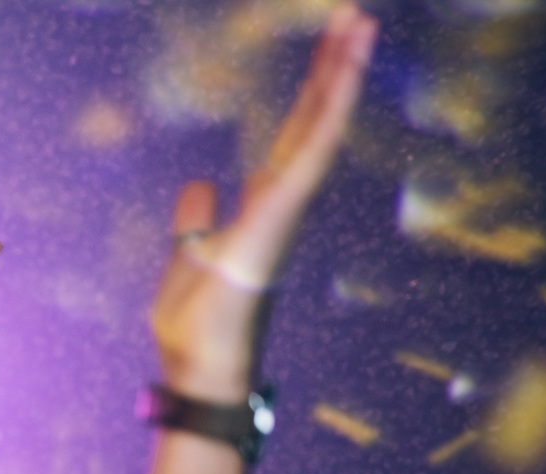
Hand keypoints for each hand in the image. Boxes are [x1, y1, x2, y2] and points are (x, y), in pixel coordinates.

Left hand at [151, 2, 375, 398]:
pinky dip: (326, 115)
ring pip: (319, 130)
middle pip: (312, 124)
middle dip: (334, 70)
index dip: (312, 94)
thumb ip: (196, 217)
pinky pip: (309, 157)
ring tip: (359, 25)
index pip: (293, 138)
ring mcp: (284, 210)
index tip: (332, 49)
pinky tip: (341, 74)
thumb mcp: (186, 255)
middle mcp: (282, 204)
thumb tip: (199, 181)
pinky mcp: (278, 218)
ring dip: (339, 77)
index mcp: (263, 209)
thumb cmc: (193, 326)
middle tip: (356, 17)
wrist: (197, 366)